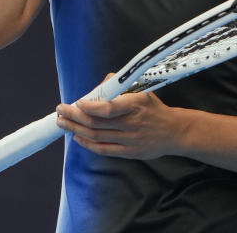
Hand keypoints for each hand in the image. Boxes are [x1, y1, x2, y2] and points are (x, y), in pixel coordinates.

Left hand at [55, 88, 185, 159]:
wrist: (175, 132)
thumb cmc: (156, 109)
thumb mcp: (143, 92)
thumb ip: (122, 86)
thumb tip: (102, 84)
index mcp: (136, 105)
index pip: (108, 108)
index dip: (89, 107)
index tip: (76, 102)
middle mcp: (132, 124)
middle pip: (96, 123)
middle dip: (74, 116)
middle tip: (61, 111)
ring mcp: (130, 140)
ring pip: (96, 136)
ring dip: (76, 129)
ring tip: (63, 122)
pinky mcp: (129, 152)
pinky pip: (103, 149)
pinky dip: (87, 143)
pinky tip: (77, 137)